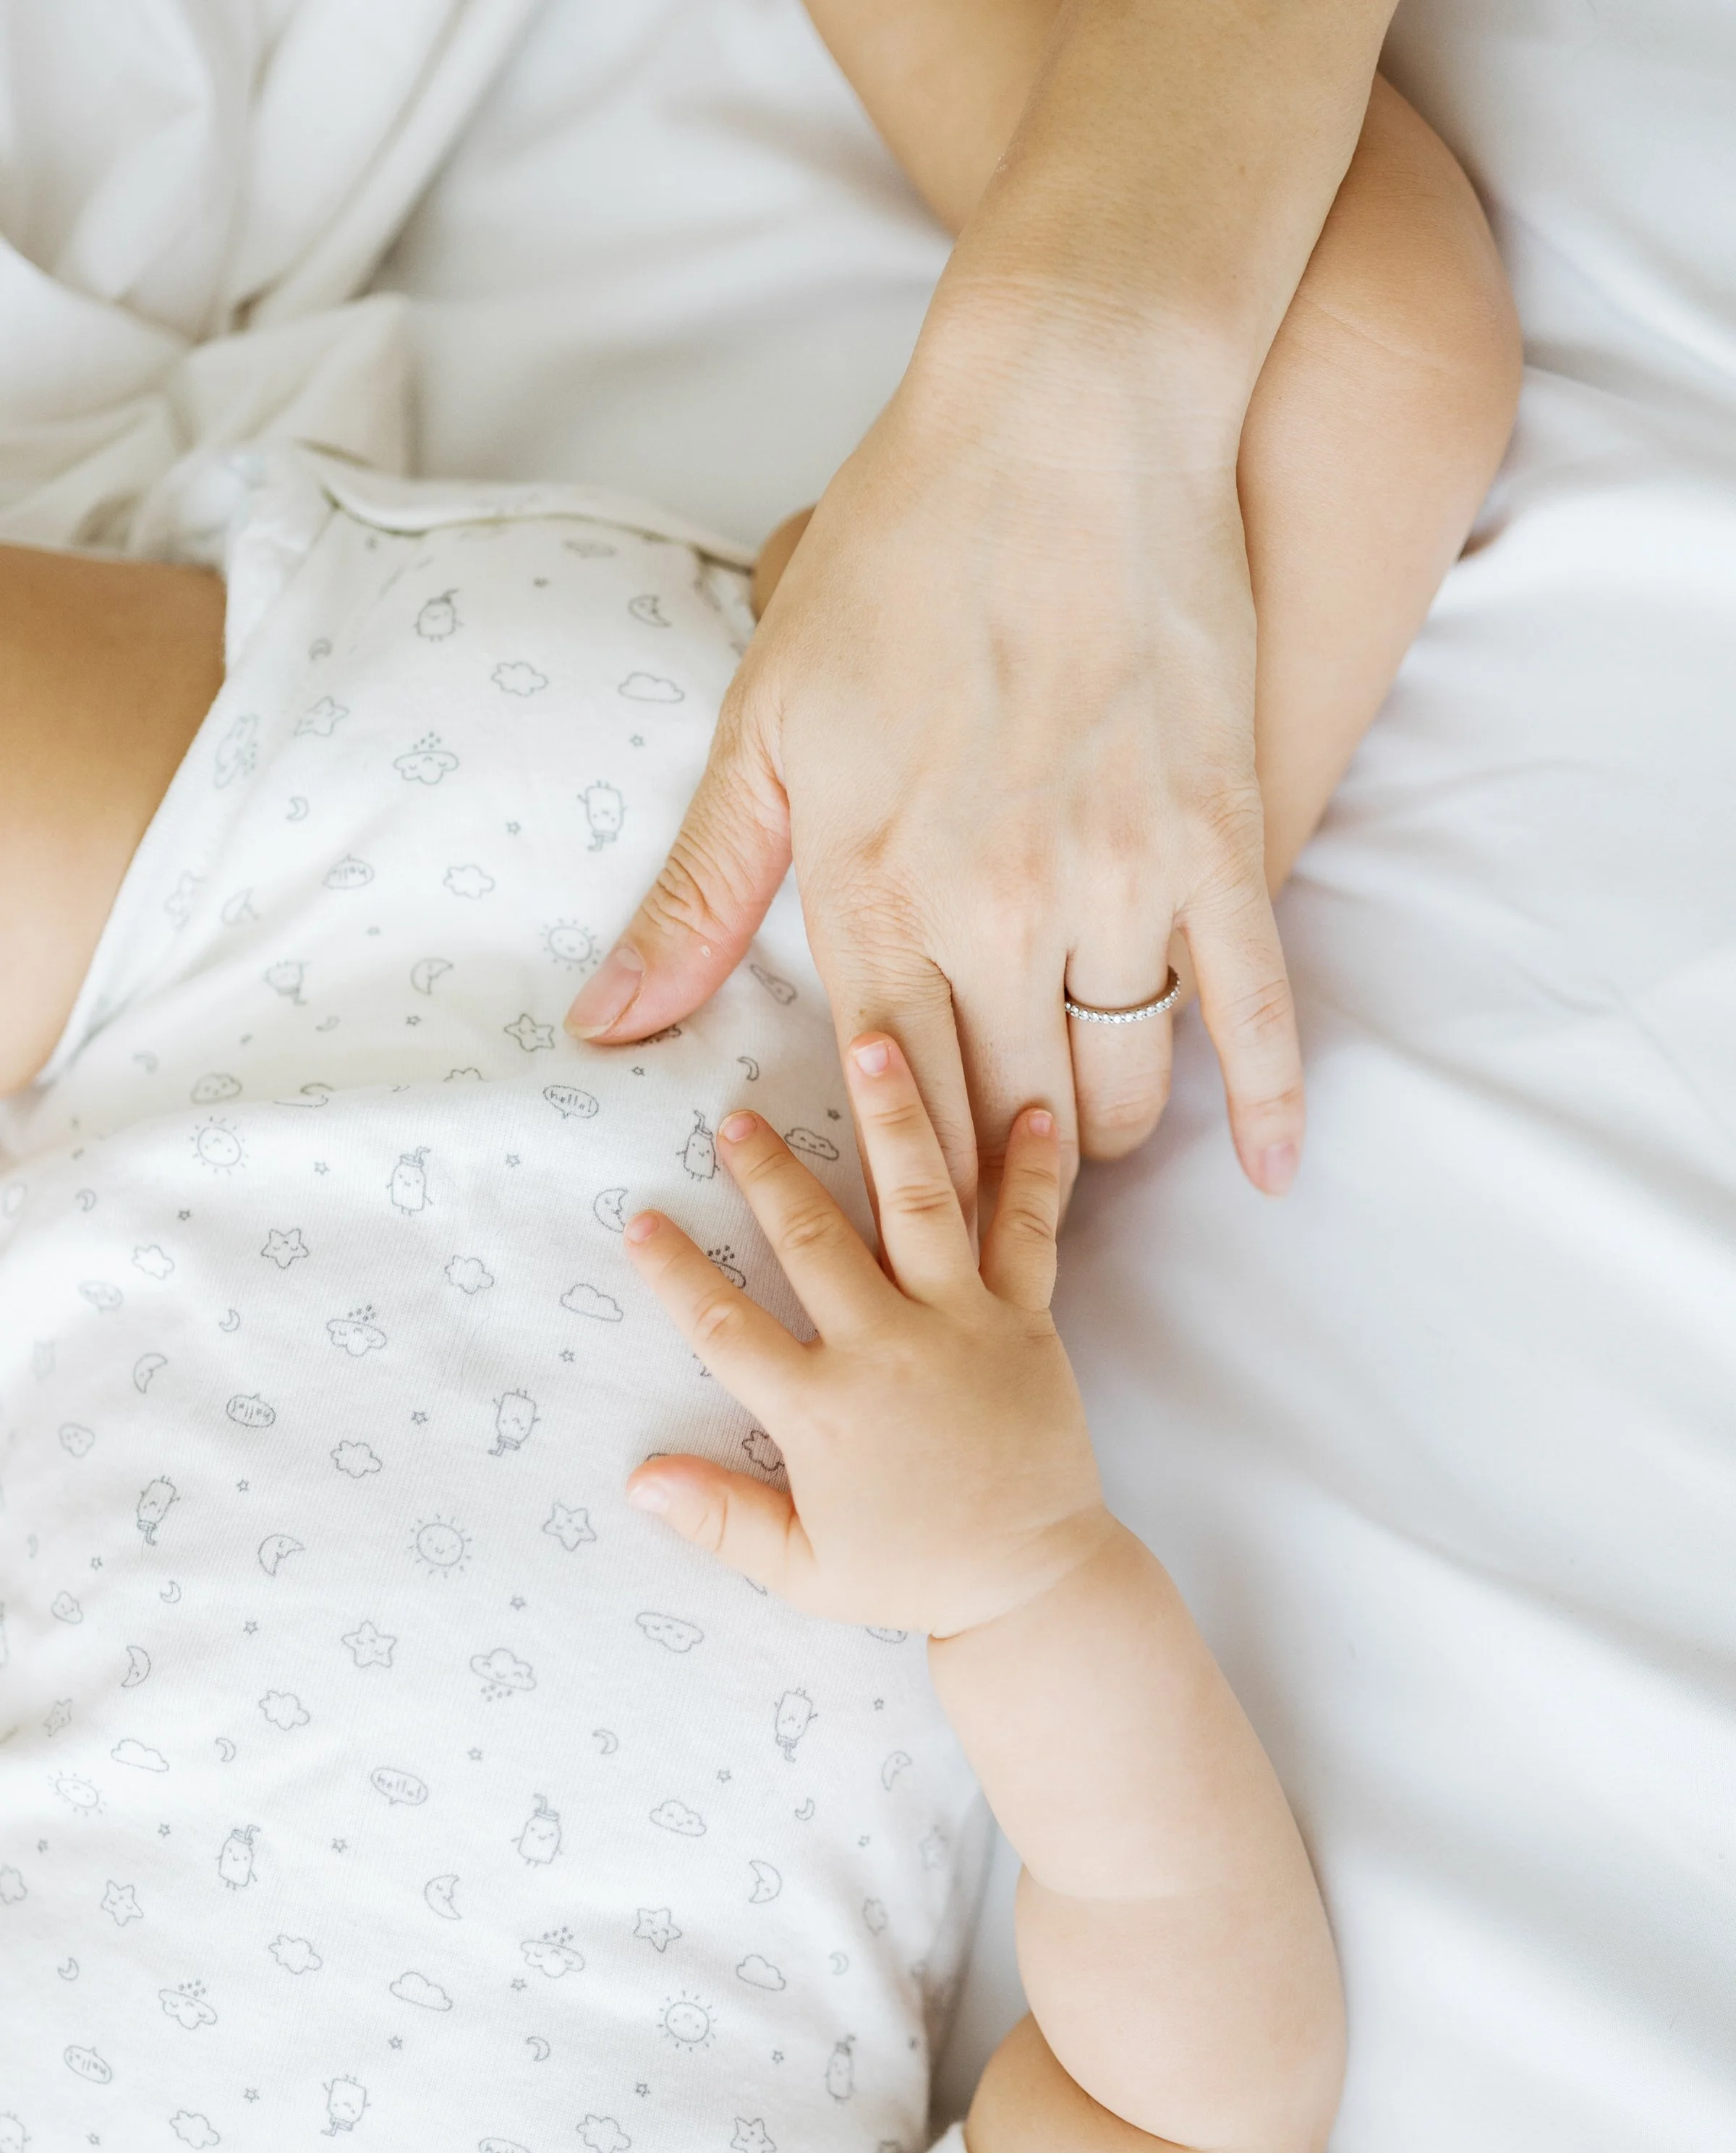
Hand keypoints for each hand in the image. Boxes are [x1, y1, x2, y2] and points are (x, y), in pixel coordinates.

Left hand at [565, 319, 1304, 1212]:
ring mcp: (1119, 879)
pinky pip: (1254, 1008)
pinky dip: (1266, 1102)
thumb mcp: (765, 722)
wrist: (1063, 419)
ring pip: (1124, 1093)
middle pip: (1003, 1122)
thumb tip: (606, 1026)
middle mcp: (995, 909)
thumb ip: (698, 894)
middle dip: (992, 1184)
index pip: (884, 1101)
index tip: (898, 1232)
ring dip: (1102, 1143)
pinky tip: (1269, 1171)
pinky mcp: (1219, 839)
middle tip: (986, 1212)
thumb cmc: (898, 558)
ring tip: (1082, 1151)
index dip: (896, 1185)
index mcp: (872, 889)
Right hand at [621, 1034, 1114, 1637]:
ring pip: (919, 1205)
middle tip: (737, 1114)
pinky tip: (1037, 1108)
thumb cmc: (913, 1576)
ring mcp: (961, 1327)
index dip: (677, 1273)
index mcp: (823, 1411)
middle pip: (814, 1240)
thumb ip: (718, 1519)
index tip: (638, 1217)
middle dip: (770, 1172)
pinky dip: (1034, 1172)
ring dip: (893, 1121)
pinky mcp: (1025, 1323)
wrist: (1034, 1585)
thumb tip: (635, 1480)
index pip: (727, 1329)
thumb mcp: (802, 1568)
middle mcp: (887, 1351)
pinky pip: (1029, 1234)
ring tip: (873, 1046)